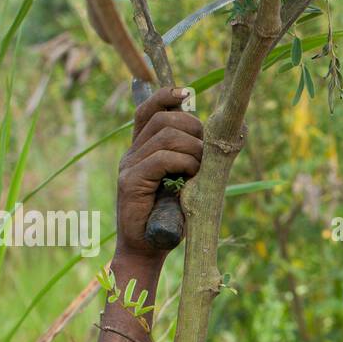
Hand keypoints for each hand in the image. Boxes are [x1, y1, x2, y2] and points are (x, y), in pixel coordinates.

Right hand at [116, 87, 202, 258]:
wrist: (147, 249)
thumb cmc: (170, 218)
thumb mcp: (182, 182)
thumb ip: (188, 159)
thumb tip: (213, 138)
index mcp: (141, 149)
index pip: (148, 110)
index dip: (166, 95)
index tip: (187, 92)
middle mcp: (131, 153)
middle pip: (162, 118)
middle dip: (192, 126)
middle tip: (205, 150)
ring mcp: (129, 166)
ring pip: (165, 135)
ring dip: (193, 147)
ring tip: (201, 167)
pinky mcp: (131, 182)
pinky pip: (162, 158)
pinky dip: (184, 162)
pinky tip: (192, 175)